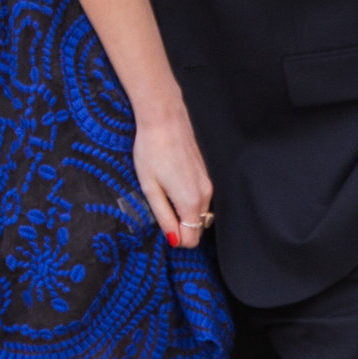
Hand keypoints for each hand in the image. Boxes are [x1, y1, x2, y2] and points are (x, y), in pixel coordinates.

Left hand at [132, 111, 214, 249]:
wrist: (164, 118)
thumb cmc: (151, 150)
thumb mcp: (150, 187)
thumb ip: (163, 216)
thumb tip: (173, 239)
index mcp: (191, 201)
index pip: (192, 239)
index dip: (176, 238)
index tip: (161, 228)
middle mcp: (205, 195)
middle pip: (196, 226)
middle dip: (180, 225)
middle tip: (158, 207)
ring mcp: (208, 183)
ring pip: (199, 212)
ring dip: (183, 211)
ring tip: (163, 191)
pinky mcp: (205, 174)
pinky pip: (200, 198)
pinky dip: (187, 199)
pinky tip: (171, 182)